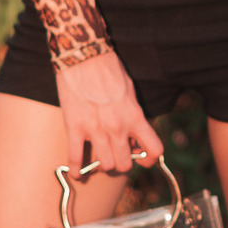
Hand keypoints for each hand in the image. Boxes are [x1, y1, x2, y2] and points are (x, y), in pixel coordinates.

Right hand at [54, 47, 162, 176]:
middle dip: (123, 163)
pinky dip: (77, 169)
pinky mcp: (74, 127)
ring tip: (100, 157)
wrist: (84, 56)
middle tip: (118, 155)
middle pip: (125, 165)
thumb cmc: (109, 71)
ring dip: (103, 165)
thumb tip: (133, 139)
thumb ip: (134, 118)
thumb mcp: (130, 94)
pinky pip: (75, 158)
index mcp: (135, 117)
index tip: (142, 158)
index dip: (149, 159)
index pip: (153, 150)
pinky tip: (78, 171)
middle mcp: (117, 127)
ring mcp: (95, 129)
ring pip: (105, 165)